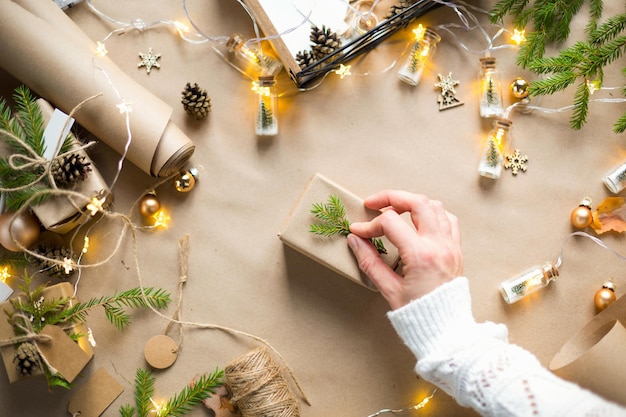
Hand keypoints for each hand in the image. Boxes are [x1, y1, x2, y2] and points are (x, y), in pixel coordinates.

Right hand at [347, 190, 462, 309]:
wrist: (447, 331)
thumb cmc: (420, 315)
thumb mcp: (389, 290)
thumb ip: (370, 262)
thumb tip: (355, 240)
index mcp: (420, 255)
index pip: (390, 223)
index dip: (369, 225)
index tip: (358, 232)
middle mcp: (438, 245)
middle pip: (417, 202)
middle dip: (392, 197)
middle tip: (373, 203)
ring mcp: (450, 246)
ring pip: (435, 206)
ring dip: (412, 203)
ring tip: (395, 209)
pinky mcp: (456, 250)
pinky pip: (448, 220)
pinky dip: (432, 213)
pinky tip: (418, 220)